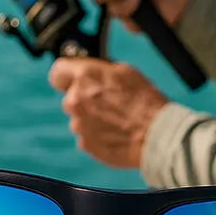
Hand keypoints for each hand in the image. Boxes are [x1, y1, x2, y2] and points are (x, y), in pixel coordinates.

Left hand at [48, 57, 169, 167]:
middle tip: (108, 101)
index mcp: (85, 76)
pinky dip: (98, 134)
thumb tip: (92, 73)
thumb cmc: (146, 102)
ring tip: (117, 119)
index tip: (73, 78)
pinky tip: (117, 132)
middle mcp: (76, 100)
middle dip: (85, 98)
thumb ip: (100, 71)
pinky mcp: (85, 144)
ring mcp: (79, 124)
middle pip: (71, 97)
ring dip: (93, 117)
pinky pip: (87, 135)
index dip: (66, 75)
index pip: (58, 71)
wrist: (157, 135)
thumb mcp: (126, 72)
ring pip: (80, 117)